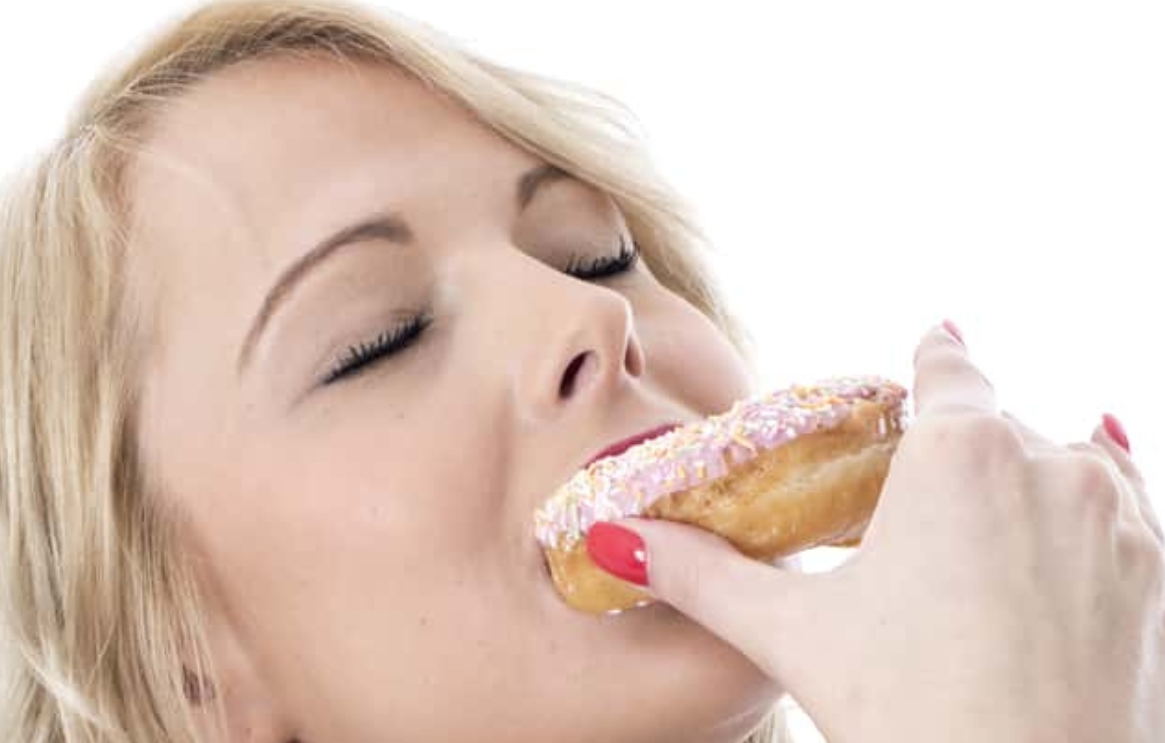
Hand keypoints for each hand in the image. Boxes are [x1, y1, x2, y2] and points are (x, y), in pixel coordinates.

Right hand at [608, 323, 1163, 742]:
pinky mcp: (1156, 572)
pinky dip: (1095, 497)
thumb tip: (619, 539)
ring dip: (1030, 474)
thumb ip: (702, 574)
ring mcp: (1115, 517)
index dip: (932, 357)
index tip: (932, 343)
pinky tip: (1081, 497)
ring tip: (984, 522)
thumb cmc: (916, 714)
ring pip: (1066, 460)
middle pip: (997, 424)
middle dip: (960, 448)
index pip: (947, 367)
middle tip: (918, 498)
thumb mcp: (795, 635)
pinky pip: (1126, 500)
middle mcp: (1050, 464)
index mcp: (959, 455)